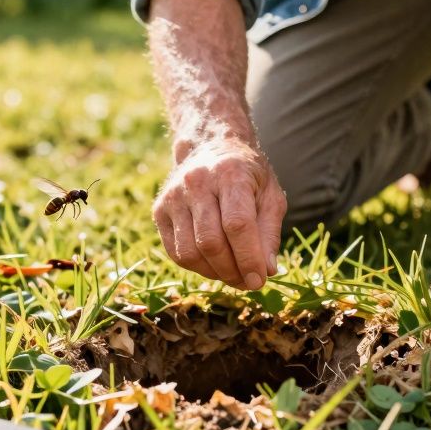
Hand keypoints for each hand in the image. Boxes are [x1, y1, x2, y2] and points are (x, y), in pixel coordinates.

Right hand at [153, 137, 284, 289]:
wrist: (210, 147)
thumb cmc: (247, 176)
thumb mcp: (270, 195)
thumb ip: (269, 233)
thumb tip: (267, 271)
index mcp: (230, 173)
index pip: (237, 224)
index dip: (248, 258)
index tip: (259, 280)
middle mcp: (196, 182)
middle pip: (210, 242)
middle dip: (231, 271)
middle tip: (247, 282)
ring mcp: (174, 196)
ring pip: (189, 252)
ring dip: (214, 273)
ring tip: (232, 274)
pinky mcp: (159, 210)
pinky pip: (175, 252)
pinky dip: (197, 267)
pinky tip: (213, 264)